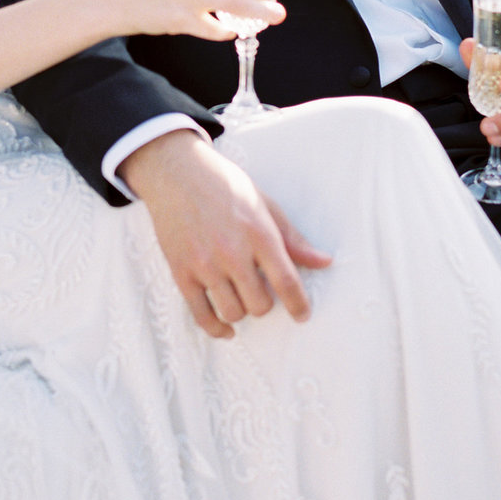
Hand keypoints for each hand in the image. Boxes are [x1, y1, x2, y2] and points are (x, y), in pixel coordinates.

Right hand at [122, 131, 331, 337]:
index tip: (302, 314)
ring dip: (242, 310)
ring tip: (240, 295)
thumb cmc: (223, 184)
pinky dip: (216, 328)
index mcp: (258, 232)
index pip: (286, 281)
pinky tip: (226, 327)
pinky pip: (201, 315)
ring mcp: (204, 263)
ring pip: (233, 312)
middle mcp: (231, 251)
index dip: (299, 305)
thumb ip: (292, 238)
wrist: (176, 171)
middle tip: (260, 289)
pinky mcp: (181, 271)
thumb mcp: (263, 203)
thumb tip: (324, 261)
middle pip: (260, 304)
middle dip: (265, 303)